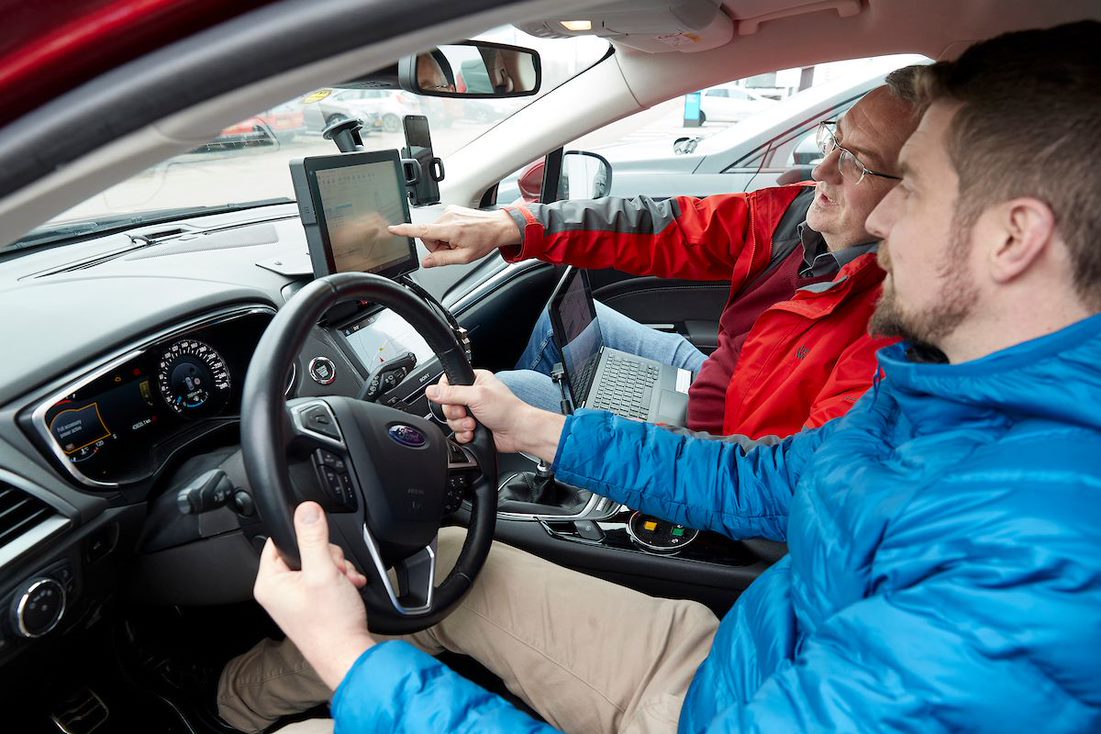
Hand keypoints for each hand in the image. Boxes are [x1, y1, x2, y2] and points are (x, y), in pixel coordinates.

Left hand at [253, 502, 373, 690]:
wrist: (348, 655)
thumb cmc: (331, 624)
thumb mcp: (323, 571)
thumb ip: (314, 537)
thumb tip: (307, 509)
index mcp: (269, 582)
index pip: (279, 539)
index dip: (304, 537)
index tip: (320, 545)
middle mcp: (278, 591)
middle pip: (303, 549)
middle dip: (328, 556)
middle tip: (336, 571)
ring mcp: (294, 599)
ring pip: (317, 563)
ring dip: (337, 568)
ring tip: (345, 582)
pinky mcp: (310, 604)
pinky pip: (323, 578)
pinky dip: (339, 580)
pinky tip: (349, 587)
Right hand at [388, 206, 519, 267]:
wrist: (496, 227)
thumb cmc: (484, 240)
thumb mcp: (464, 257)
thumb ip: (443, 260)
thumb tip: (427, 263)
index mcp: (450, 229)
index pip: (422, 230)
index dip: (405, 230)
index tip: (392, 228)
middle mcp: (447, 217)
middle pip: (428, 236)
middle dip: (437, 246)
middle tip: (453, 248)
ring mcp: (449, 211)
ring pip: (434, 231)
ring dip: (443, 239)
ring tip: (458, 241)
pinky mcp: (451, 209)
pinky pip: (440, 224)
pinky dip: (446, 232)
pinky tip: (459, 234)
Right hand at [425, 370, 565, 460]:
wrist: (519, 432)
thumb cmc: (507, 410)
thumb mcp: (477, 396)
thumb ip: (451, 393)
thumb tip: (431, 390)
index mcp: (475, 380)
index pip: (448, 382)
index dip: (446, 393)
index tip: (453, 400)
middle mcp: (472, 395)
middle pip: (447, 404)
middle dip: (455, 413)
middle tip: (466, 413)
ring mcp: (472, 412)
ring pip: (451, 420)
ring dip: (461, 425)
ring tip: (474, 425)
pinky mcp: (473, 428)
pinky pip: (457, 432)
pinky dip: (464, 434)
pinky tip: (474, 433)